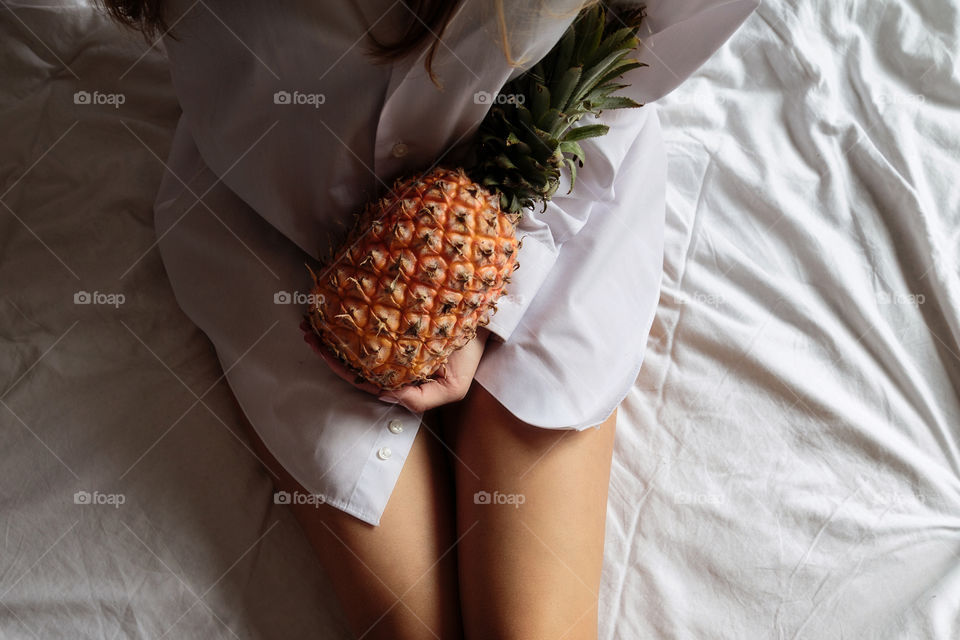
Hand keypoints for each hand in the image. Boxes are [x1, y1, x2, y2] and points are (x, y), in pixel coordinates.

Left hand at [300, 319, 489, 412]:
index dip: (338, 366)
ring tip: (310, 322)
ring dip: (331, 332)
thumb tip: (383, 393)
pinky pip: (369, 315)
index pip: (362, 376)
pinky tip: (332, 306)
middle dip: (326, 348)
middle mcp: (393, 357)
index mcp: (401, 375)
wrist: (489, 319)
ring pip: (356, 338)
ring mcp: (394, 334)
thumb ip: (420, 401)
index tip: (319, 350)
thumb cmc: (470, 354)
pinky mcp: (399, 312)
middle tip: (306, 332)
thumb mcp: (453, 387)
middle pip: (353, 357)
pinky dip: (350, 313)